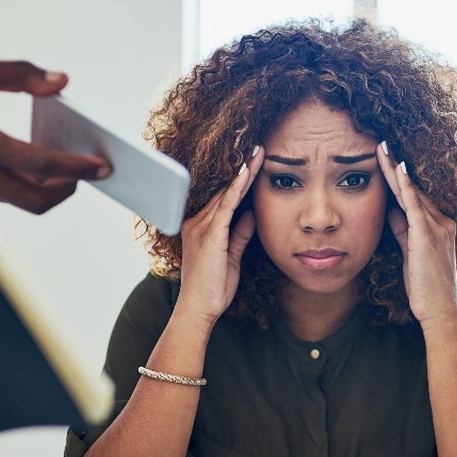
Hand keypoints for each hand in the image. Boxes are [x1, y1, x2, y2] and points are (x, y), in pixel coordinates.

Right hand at [0, 44, 110, 213]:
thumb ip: (19, 74)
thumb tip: (61, 82)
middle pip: (37, 200)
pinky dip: (29, 185)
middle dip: (70, 187)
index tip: (101, 165)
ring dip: (51, 187)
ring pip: (23, 202)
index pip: (37, 164)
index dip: (74, 168)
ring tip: (72, 164)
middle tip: (92, 169)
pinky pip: (7, 196)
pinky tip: (43, 164)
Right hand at [175, 147, 262, 324]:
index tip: (254, 162)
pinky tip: (247, 173)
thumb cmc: (213, 288)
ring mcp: (201, 227)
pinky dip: (237, 188)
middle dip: (243, 169)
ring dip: (243, 172)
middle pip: (224, 190)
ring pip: (225, 193)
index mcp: (201, 227)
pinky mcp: (209, 235)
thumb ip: (239, 235)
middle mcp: (197, 222)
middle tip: (260, 148)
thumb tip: (251, 215)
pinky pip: (225, 206)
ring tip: (259, 153)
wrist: (198, 309)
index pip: (224, 197)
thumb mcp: (231, 257)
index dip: (239, 180)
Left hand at [377, 142, 456, 326]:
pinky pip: (414, 205)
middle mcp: (442, 221)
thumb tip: (390, 211)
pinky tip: (397, 169)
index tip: (385, 159)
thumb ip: (404, 230)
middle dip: (396, 166)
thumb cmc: (425, 287)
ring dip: (396, 169)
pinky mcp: (428, 236)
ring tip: (382, 149)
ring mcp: (437, 227)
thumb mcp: (411, 252)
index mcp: (439, 225)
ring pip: (412, 192)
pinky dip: (405, 186)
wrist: (440, 310)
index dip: (399, 177)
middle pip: (414, 188)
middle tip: (381, 143)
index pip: (414, 196)